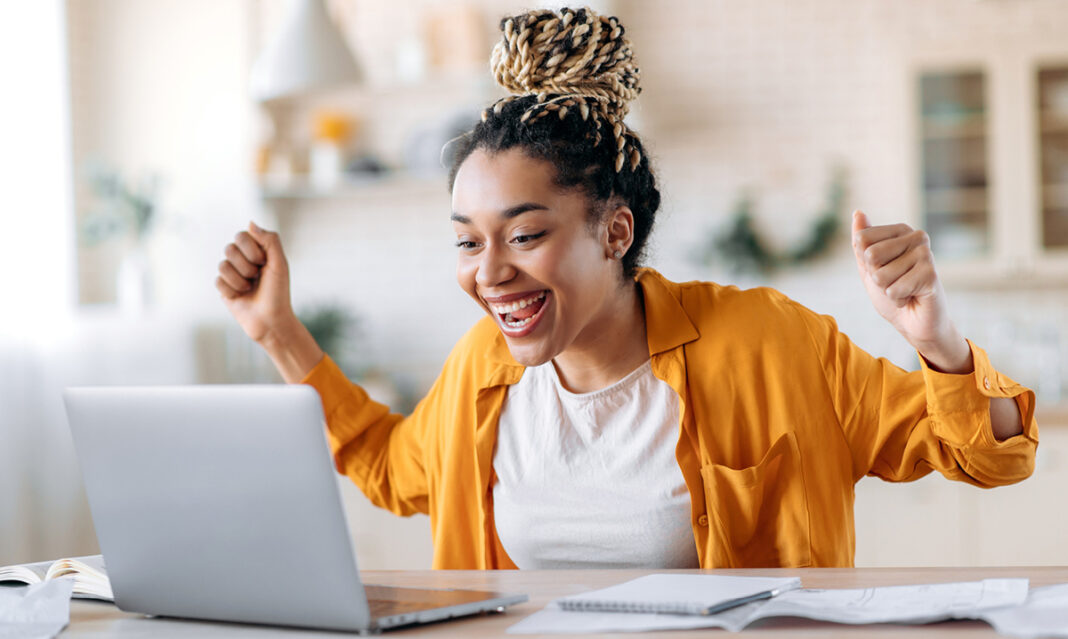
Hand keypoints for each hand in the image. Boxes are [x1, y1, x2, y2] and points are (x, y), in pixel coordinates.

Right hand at [216, 222, 294, 344]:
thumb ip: (269, 240)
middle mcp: (244, 260)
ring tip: (250, 289)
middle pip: (229, 249)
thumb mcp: (279, 264)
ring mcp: (233, 273)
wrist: (271, 321)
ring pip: (222, 265)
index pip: (241, 236)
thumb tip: (250, 223)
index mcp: (258, 251)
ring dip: (239, 280)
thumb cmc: (279, 293)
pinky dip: (232, 290)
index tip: (263, 263)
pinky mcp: (224, 288)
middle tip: (257, 277)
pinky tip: (241, 297)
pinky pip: (218, 281)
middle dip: (245, 266)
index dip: (251, 250)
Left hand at [851, 210, 970, 372]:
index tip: (882, 269)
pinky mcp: (931, 274)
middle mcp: (916, 237)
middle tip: (894, 282)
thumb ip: (861, 242)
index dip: (865, 262)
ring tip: (904, 289)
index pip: (862, 239)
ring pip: (880, 275)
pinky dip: (897, 300)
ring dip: (887, 290)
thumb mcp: (869, 266)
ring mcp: (926, 254)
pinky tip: (912, 297)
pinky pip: (893, 289)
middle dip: (875, 277)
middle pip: (870, 255)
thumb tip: (857, 212)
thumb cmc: (891, 292)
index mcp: (900, 230)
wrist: (915, 322)